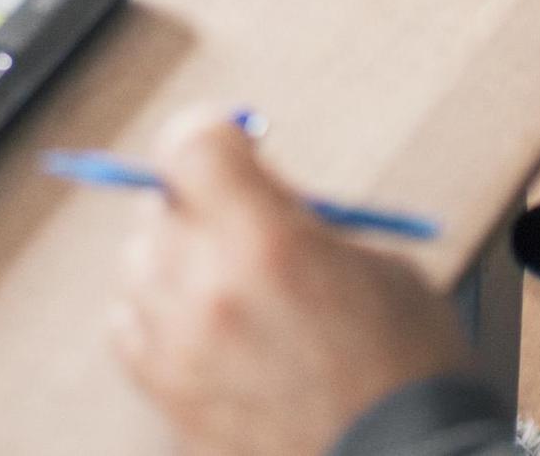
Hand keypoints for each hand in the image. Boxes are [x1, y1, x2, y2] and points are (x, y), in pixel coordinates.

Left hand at [111, 113, 474, 455]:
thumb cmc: (408, 362)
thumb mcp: (372, 257)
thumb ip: (297, 216)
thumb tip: (252, 187)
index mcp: (267, 242)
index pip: (189, 147)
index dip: (212, 133)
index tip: (233, 140)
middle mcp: (208, 294)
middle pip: (158, 208)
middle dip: (195, 199)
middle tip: (235, 211)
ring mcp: (182, 357)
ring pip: (135, 269)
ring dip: (172, 256)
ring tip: (223, 274)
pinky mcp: (174, 407)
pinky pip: (130, 334)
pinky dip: (155, 315)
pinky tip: (199, 321)